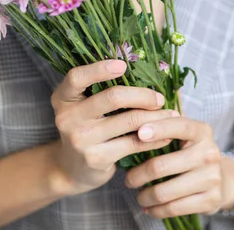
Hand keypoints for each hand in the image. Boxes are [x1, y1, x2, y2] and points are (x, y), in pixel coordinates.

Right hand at [49, 59, 176, 196]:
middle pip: (112, 97)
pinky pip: (133, 143)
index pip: (77, 77)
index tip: (123, 65)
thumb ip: (99, 87)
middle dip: (142, 95)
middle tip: (159, 98)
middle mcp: (67, 117)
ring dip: (154, 117)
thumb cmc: (84, 126)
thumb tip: (140, 68)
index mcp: (63, 97)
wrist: (70, 168)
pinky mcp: (96, 158)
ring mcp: (81, 139)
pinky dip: (154, 138)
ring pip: (128, 120)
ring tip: (170, 115)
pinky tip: (166, 136)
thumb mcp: (81, 105)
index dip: (100, 69)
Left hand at [124, 116, 233, 218]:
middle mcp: (210, 152)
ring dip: (145, 195)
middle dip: (139, 175)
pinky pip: (175, 208)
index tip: (139, 133)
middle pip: (163, 165)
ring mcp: (212, 177)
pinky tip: (149, 207)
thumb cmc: (192, 151)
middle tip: (128, 179)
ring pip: (166, 191)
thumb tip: (136, 113)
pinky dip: (157, 210)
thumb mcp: (185, 134)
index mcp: (202, 131)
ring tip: (137, 194)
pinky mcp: (211, 200)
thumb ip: (166, 123)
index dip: (158, 129)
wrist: (222, 179)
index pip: (179, 126)